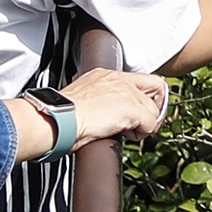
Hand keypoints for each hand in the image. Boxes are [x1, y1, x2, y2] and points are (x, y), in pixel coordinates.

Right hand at [57, 66, 173, 144]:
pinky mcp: (131, 109)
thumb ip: (99, 99)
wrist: (57, 120)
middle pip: (155, 88)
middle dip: (152, 108)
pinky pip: (150, 123)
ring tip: (128, 132)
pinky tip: (125, 136)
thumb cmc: (61, 115)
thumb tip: (106, 113)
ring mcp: (126, 93)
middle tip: (141, 122)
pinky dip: (142, 133)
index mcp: (105, 75)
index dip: (145, 95)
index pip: (139, 79)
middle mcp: (118, 80)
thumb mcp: (82, 99)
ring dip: (145, 123)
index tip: (140, 109)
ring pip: (153, 109)